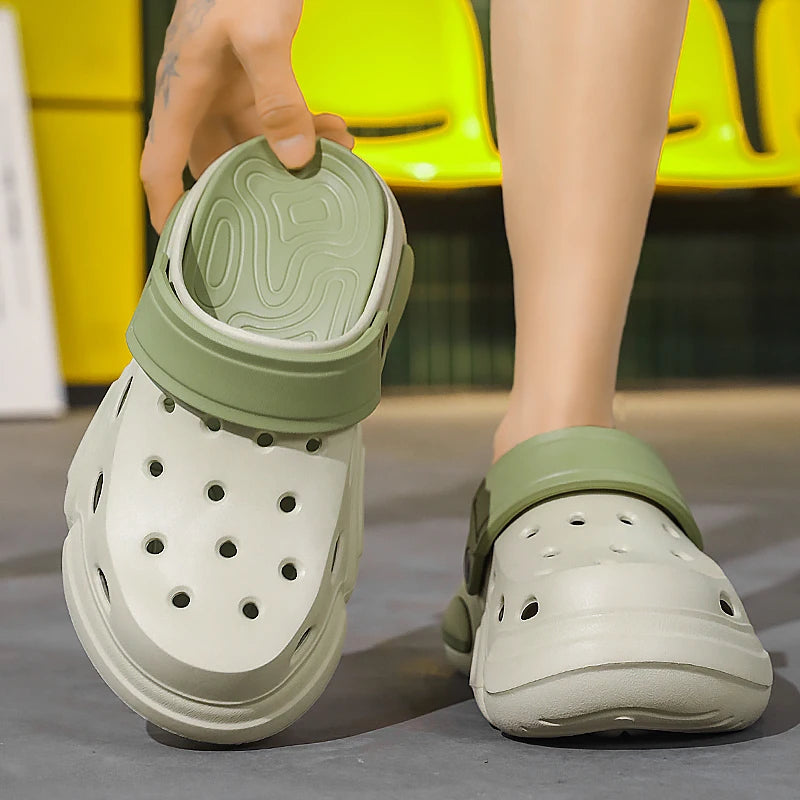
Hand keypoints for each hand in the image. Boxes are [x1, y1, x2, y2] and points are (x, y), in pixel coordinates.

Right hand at [140, 0, 353, 231]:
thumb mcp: (260, 34)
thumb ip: (278, 98)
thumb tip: (295, 159)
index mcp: (183, 93)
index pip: (160, 165)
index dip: (169, 209)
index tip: (183, 248)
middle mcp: (202, 100)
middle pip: (219, 165)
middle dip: (255, 189)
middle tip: (290, 210)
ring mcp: (229, 90)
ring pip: (258, 145)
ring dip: (295, 156)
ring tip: (335, 160)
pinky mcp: (255, 78)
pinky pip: (280, 119)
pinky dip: (309, 128)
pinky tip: (338, 131)